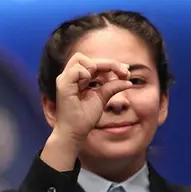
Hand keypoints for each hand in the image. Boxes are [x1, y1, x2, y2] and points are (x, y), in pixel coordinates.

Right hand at [40, 53, 132, 170]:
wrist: (74, 133)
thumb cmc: (84, 118)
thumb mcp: (102, 98)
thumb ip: (112, 87)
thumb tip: (128, 80)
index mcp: (77, 79)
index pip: (94, 62)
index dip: (111, 64)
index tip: (126, 72)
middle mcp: (69, 77)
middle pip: (88, 57)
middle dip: (108, 63)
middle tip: (123, 73)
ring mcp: (64, 80)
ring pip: (80, 58)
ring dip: (95, 66)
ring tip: (102, 81)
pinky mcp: (63, 85)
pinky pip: (77, 70)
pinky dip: (86, 74)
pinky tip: (89, 85)